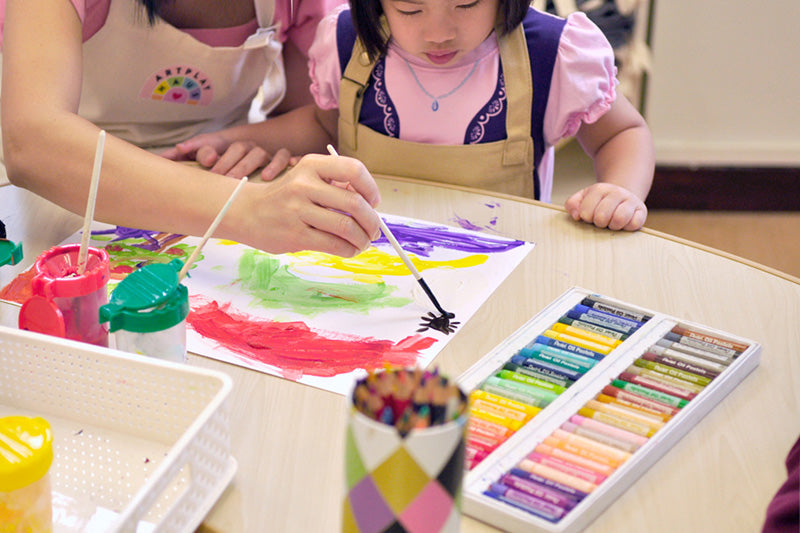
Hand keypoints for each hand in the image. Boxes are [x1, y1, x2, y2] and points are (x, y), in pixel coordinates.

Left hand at [160, 133, 294, 178]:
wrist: (270, 146)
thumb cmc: (233, 160)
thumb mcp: (214, 158)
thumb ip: (193, 155)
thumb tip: (167, 155)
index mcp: (224, 144)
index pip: (210, 142)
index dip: (199, 149)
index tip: (185, 155)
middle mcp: (244, 146)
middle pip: (236, 149)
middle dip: (226, 163)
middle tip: (217, 177)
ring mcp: (263, 151)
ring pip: (257, 154)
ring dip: (247, 166)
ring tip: (239, 181)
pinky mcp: (280, 157)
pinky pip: (282, 157)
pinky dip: (279, 165)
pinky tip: (272, 177)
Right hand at [234, 154, 382, 256]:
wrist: (246, 212)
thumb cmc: (286, 197)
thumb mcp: (307, 178)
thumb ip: (335, 185)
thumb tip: (370, 203)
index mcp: (311, 165)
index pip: (353, 170)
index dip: (370, 188)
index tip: (374, 201)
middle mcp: (304, 184)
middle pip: (354, 203)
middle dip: (372, 221)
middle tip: (374, 230)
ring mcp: (298, 210)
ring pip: (346, 227)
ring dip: (362, 238)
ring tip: (363, 242)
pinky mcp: (295, 235)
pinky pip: (333, 244)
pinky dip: (348, 249)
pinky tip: (349, 249)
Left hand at [565, 183, 647, 230]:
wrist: (621, 196)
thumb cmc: (598, 201)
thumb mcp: (582, 198)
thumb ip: (572, 204)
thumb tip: (577, 216)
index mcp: (600, 189)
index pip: (586, 211)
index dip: (586, 218)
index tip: (588, 216)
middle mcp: (617, 192)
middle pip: (602, 216)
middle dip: (599, 223)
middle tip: (601, 221)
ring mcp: (631, 201)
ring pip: (619, 219)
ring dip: (612, 226)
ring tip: (611, 223)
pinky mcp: (641, 211)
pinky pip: (634, 224)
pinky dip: (627, 227)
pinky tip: (623, 224)